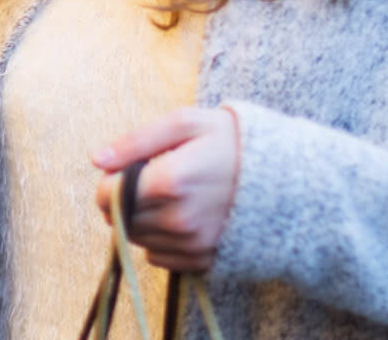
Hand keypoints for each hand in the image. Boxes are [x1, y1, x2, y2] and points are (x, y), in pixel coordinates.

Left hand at [91, 106, 241, 272]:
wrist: (290, 180)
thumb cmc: (234, 143)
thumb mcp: (186, 124)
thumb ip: (136, 141)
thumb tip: (97, 159)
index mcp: (170, 181)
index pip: (106, 195)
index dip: (109, 181)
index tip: (127, 170)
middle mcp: (178, 219)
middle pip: (119, 220)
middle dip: (124, 200)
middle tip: (152, 180)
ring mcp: (192, 245)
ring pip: (138, 239)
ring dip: (142, 220)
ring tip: (173, 196)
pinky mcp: (203, 262)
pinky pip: (160, 258)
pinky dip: (162, 240)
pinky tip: (184, 217)